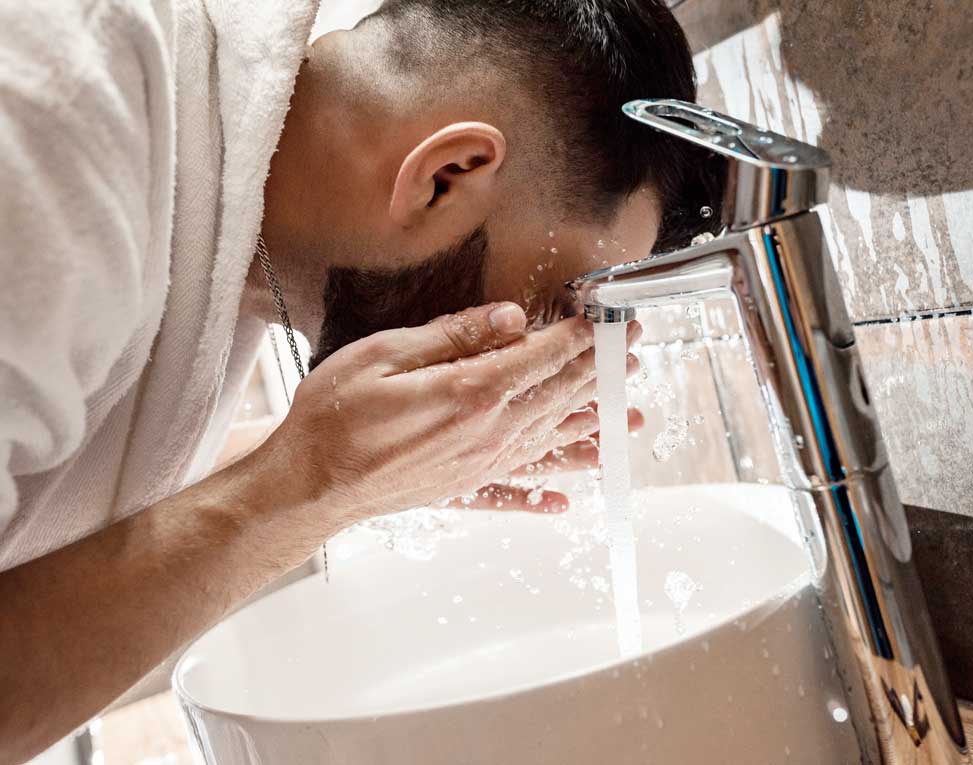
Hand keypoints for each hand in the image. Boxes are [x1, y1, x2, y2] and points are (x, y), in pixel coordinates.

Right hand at [254, 303, 638, 532]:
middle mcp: (487, 434)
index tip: (606, 320)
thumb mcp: (387, 354)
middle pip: (557, 396)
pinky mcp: (462, 489)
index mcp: (472, 393)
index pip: (542, 357)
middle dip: (598, 370)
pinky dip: (544, 494)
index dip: (579, 335)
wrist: (308, 484)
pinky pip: (515, 492)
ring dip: (592, 427)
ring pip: (549, 442)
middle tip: (630, 351)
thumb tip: (510, 320)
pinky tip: (566, 501)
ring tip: (630, 419)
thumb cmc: (335, 415)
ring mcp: (479, 466)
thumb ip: (454, 336)